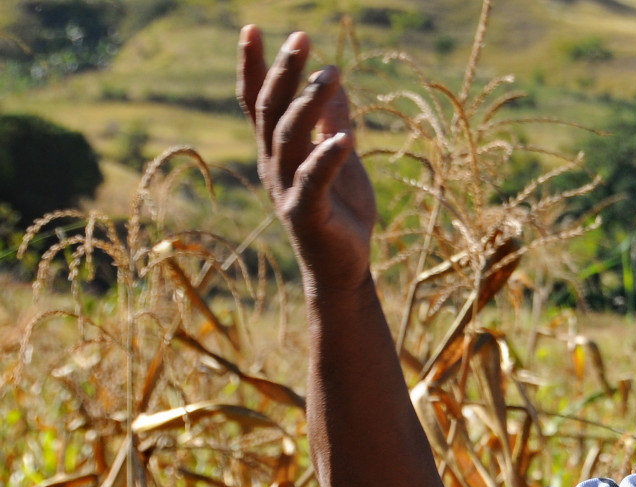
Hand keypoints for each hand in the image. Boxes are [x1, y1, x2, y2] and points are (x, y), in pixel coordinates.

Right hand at [237, 26, 376, 292]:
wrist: (343, 270)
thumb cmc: (341, 214)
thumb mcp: (341, 160)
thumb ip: (334, 124)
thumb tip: (336, 83)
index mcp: (278, 151)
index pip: (257, 102)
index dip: (253, 66)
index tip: (250, 28)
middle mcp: (274, 166)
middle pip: (271, 111)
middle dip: (284, 73)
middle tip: (301, 37)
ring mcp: (285, 190)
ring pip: (289, 138)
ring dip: (310, 103)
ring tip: (333, 74)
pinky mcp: (304, 215)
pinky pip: (313, 180)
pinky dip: (327, 157)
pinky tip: (345, 136)